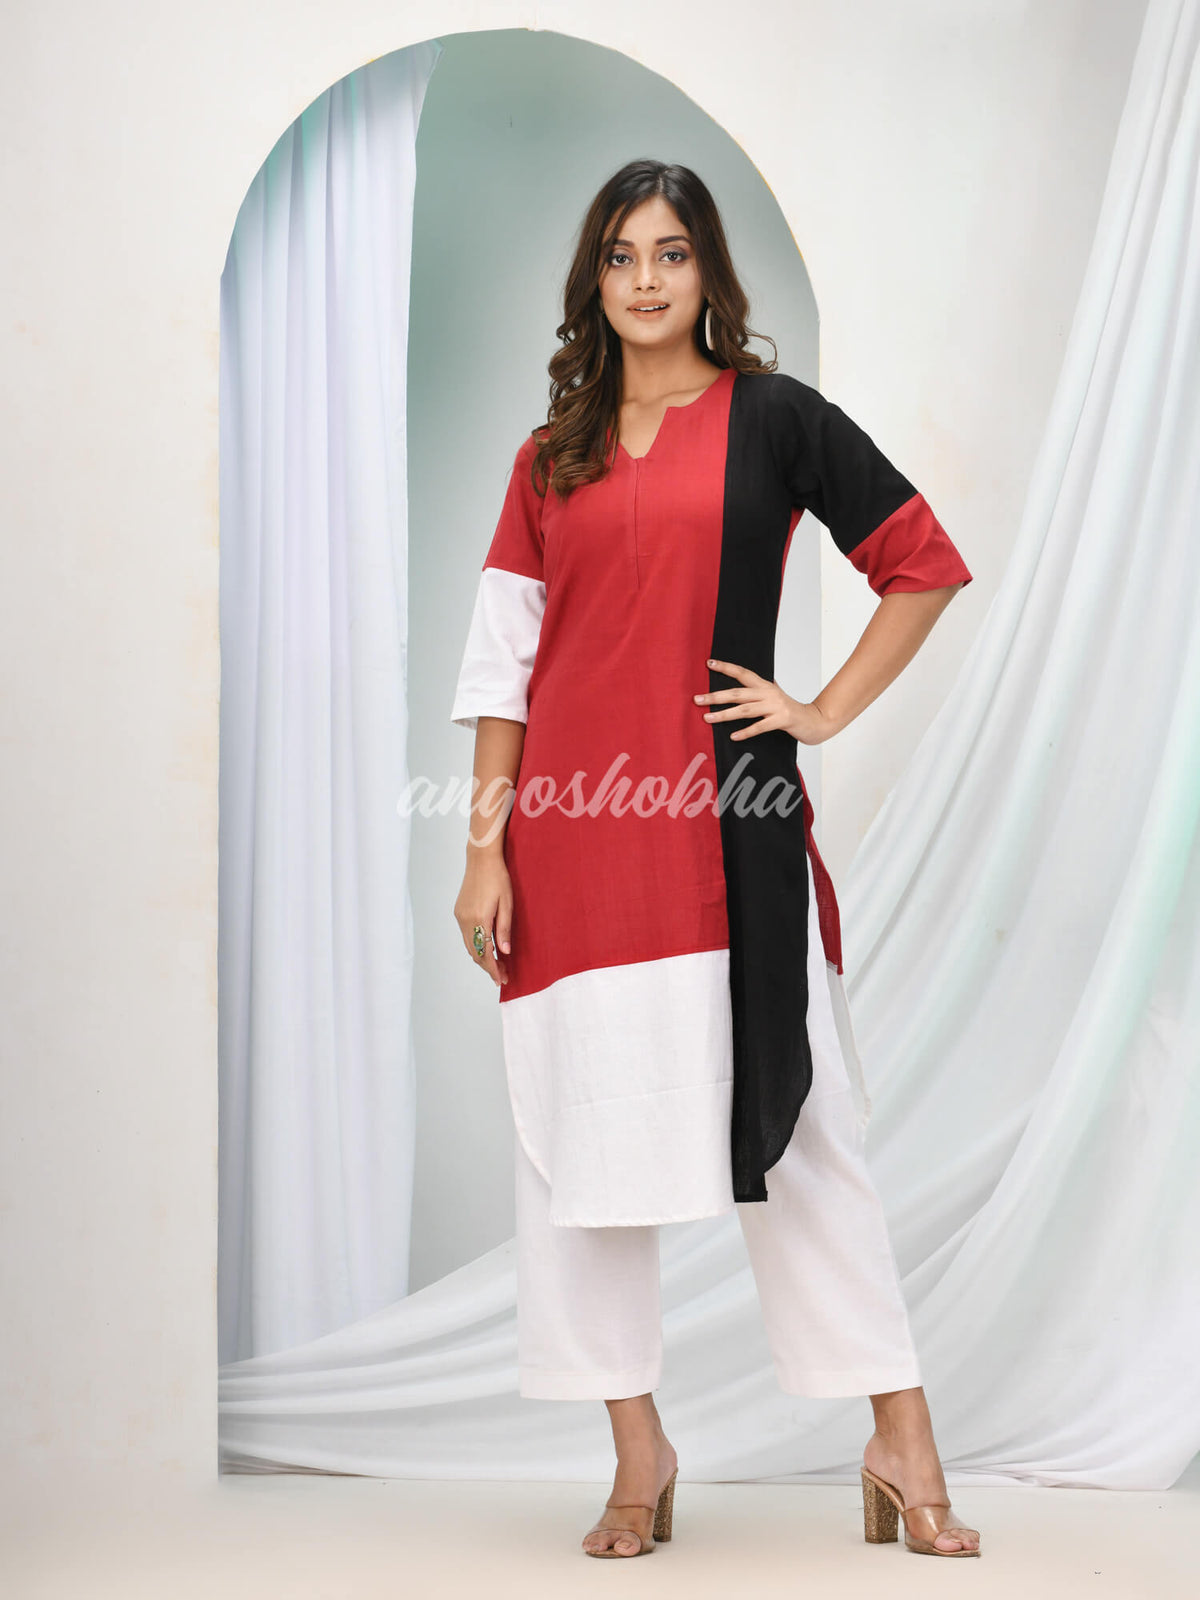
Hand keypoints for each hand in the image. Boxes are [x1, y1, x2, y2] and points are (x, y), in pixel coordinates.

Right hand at [454, 855, 512, 986]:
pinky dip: (476, 946)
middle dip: (488, 967)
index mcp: (480, 919)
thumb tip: (505, 952)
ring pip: (469, 946)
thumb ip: (504, 929)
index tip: (502, 980)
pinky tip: (486, 948)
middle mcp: (466, 920)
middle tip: (503, 976)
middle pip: (475, 953)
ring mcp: (460, 917)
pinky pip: (466, 936)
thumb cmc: (499, 878)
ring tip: (497, 965)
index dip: (493, 969)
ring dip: (481, 957)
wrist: (481, 859)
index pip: (486, 953)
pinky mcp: (458, 912)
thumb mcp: (507, 904)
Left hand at [695, 658, 839, 746]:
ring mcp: (775, 707)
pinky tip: (733, 736)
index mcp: (764, 686)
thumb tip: (743, 680)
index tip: (709, 663)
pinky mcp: (782, 720)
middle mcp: (768, 693)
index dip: (726, 667)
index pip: (742, 673)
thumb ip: (759, 689)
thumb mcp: (774, 695)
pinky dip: (746, 732)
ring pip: (744, 710)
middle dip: (715, 696)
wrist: (813, 721)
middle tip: (697, 699)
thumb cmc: (789, 709)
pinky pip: (760, 727)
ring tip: (707, 718)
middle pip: (737, 693)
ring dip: (724, 715)